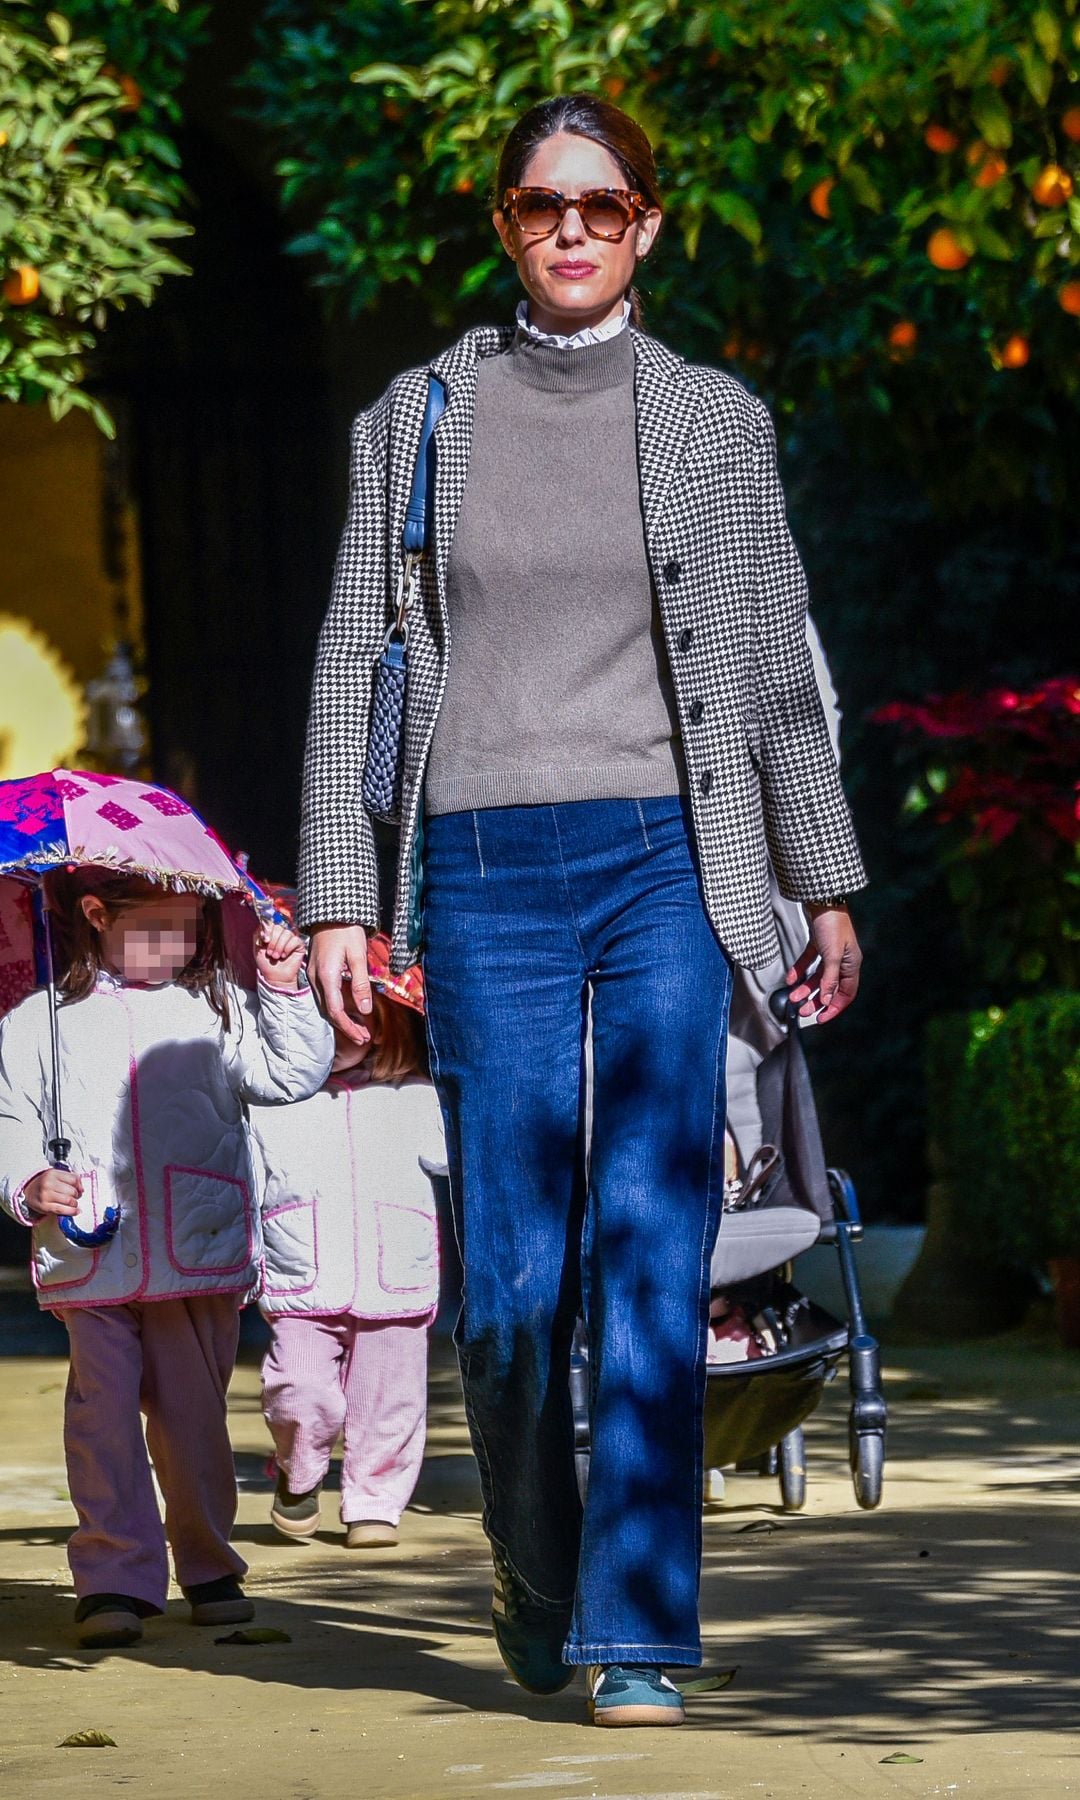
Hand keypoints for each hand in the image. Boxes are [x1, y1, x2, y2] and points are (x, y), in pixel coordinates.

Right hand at [24, 1169, 82, 1217]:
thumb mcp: (54, 1175)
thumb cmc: (43, 1184)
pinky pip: (63, 1210)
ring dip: (74, 1203)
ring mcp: (46, 1196)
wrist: (27, 1192)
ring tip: (73, 1203)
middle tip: (75, 1197)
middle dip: (77, 1195)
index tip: (80, 1189)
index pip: (74, 1179)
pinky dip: (72, 1211)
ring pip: (69, 1201)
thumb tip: (81, 1188)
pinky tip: (76, 1211)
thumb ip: (67, 1178)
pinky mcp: (45, 1207)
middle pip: (72, 1191)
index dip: (80, 1185)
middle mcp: (49, 1184)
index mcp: (52, 1174)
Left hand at [255, 922, 307, 991]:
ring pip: (287, 934)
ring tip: (276, 956)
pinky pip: (295, 940)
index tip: (264, 941)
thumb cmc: (266, 963)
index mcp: (271, 932)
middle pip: (278, 927)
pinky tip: (285, 956)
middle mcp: (281, 933)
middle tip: (270, 953)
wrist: (275, 977)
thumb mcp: (257, 947)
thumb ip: (258, 934)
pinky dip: (288, 948)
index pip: (270, 922)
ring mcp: (291, 938)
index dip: (267, 930)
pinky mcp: (299, 944)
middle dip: (273, 942)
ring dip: (280, 947)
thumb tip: (264, 926)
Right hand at [306, 925, 371, 1044]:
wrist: (330, 913)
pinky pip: (324, 996)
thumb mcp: (358, 956)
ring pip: (325, 1005)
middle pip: (328, 1012)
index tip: (363, 1038)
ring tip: (359, 1028)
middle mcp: (315, 979)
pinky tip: (348, 1010)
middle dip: (346, 1028)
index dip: (349, 1028)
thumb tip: (365, 1010)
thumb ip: (360, 984)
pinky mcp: (315, 972)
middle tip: (364, 1038)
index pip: (335, 1011)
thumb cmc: (346, 931)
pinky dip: (335, 1008)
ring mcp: (313, 975)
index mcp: (326, 976)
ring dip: (341, 1019)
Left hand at [786, 906, 862, 1024]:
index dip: (834, 1008)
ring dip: (806, 988)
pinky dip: (800, 970)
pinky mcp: (818, 943)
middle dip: (816, 1001)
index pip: (846, 994)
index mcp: (852, 964)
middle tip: (802, 1011)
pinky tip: (791, 978)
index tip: (820, 1019)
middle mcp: (843, 960)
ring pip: (818, 977)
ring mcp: (831, 951)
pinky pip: (809, 962)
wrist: (822, 898)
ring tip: (793, 997)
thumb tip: (827, 1001)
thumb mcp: (832, 955)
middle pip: (830, 988)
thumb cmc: (832, 924)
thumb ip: (829, 980)